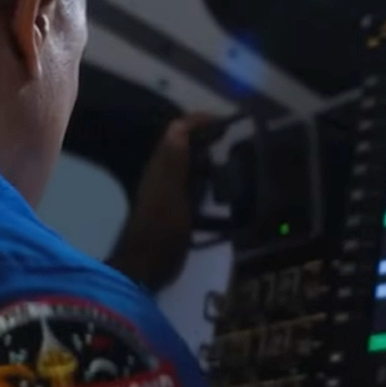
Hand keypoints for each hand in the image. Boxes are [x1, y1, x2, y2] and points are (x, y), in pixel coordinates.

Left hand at [106, 112, 218, 292]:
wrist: (150, 265)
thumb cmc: (161, 227)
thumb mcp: (170, 191)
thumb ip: (174, 160)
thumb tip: (180, 125)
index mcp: (161, 166)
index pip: (177, 132)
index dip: (198, 122)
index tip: (225, 121)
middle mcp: (163, 174)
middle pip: (184, 146)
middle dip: (207, 137)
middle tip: (234, 138)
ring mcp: (170, 192)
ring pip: (190, 166)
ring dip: (209, 159)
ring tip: (235, 161)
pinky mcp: (178, 210)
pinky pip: (195, 187)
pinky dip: (209, 182)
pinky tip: (225, 191)